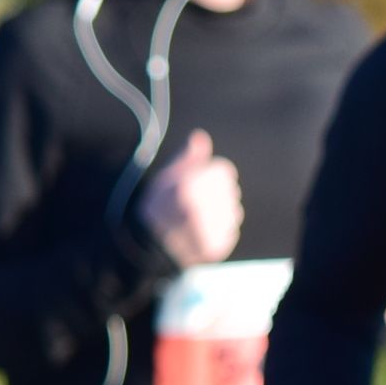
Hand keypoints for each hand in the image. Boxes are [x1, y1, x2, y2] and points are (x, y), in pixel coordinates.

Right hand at [138, 129, 241, 266]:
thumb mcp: (166, 177)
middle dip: (218, 192)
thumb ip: (187, 157)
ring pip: (234, 210)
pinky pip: (232, 230)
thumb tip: (200, 137)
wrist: (151, 248)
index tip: (199, 182)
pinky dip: (222, 230)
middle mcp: (199, 209)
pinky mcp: (216, 247)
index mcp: (186, 188)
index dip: (212, 173)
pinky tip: (204, 232)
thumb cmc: (158, 206)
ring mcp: (209, 231)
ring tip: (199, 218)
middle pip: (231, 189)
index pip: (224, 171)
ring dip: (222, 211)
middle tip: (196, 202)